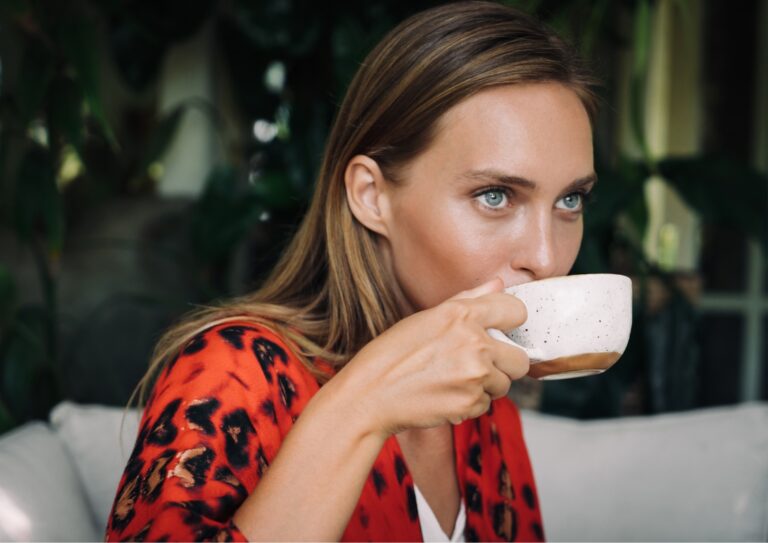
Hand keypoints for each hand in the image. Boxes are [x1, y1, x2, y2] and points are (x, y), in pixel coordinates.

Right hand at [329, 277, 528, 437]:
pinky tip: (445, 396)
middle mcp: (474, 343)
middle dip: (504, 364)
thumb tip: (498, 284)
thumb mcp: (427, 317)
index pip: (516, 311)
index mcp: (462, 314)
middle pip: (521, 358)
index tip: (501, 331)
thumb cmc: (391, 355)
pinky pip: (485, 404)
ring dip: (486, 386)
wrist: (370, 395)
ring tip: (453, 380)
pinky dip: (469, 403)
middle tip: (476, 365)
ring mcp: (475, 375)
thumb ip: (468, 300)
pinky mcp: (470, 404)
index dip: (510, 323)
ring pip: (504, 384)